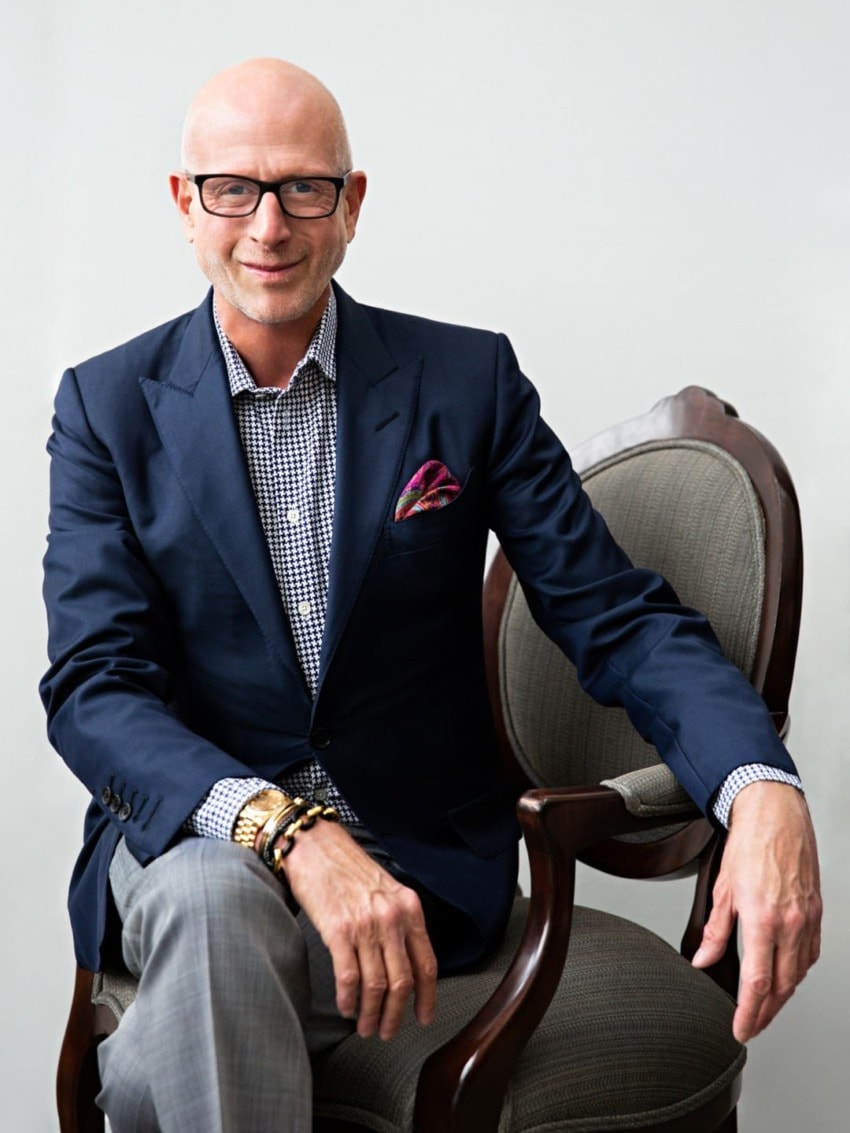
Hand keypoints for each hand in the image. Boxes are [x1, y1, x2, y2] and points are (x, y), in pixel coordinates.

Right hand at [277, 820, 436, 1040]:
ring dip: (371, 1014)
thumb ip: (399, 922)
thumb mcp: (386, 890)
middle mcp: (391, 917)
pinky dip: (348, 999)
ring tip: (366, 1026)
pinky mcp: (337, 930)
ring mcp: (365, 924)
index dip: (427, 997)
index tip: (423, 1017)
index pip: (427, 963)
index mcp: (408, 908)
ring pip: (377, 984)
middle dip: (396, 1014)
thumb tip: (404, 965)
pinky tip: (345, 1007)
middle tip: (387, 1031)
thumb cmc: (346, 868)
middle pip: (403, 981)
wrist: (314, 845)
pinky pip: (348, 977)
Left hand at [692, 781, 821, 1041]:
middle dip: (766, 1013)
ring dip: (783, 995)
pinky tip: (787, 974)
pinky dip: (798, 970)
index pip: (757, 983)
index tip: (741, 1029)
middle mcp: (789, 923)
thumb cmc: (749, 843)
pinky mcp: (815, 911)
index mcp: (762, 919)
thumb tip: (704, 959)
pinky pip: (810, 953)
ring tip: (766, 1007)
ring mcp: (806, 918)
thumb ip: (714, 930)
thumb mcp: (722, 889)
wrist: (775, 814)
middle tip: (752, 1025)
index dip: (749, 1013)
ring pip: (799, 973)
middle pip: (782, 986)